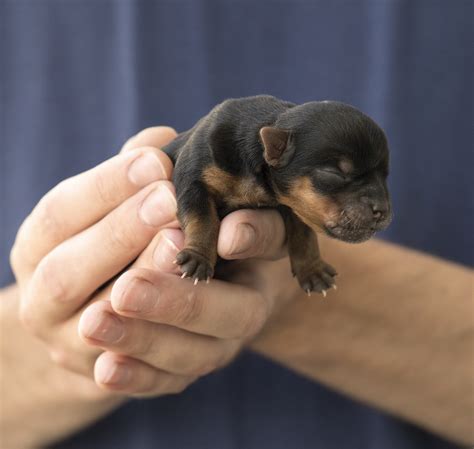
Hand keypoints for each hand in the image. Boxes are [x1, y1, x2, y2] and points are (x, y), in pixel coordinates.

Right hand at [10, 126, 178, 397]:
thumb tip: (160, 139)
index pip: (60, 213)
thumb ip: (132, 179)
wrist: (93, 317)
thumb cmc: (112, 248)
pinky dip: (143, 361)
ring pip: (96, 325)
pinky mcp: (100, 379)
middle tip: (169, 199)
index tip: (155, 160)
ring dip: (138, 285)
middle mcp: (41, 300)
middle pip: (66, 271)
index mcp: (38, 248)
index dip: (106, 187)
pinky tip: (173, 327)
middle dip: (120, 233)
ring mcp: (68, 345)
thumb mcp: (112, 210)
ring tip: (179, 246)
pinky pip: (123, 377)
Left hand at [78, 186, 299, 396]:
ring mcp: (218, 342)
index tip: (228, 232)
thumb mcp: (192, 188)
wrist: (186, 279)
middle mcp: (247, 301)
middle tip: (130, 288)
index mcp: (258, 244)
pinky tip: (106, 370)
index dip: (257, 235)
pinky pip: (167, 382)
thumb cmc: (181, 218)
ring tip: (95, 323)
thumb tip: (152, 150)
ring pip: (195, 354)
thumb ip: (171, 171)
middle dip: (180, 299)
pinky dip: (138, 377)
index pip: (271, 239)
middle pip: (233, 312)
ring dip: (146, 339)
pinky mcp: (185, 370)